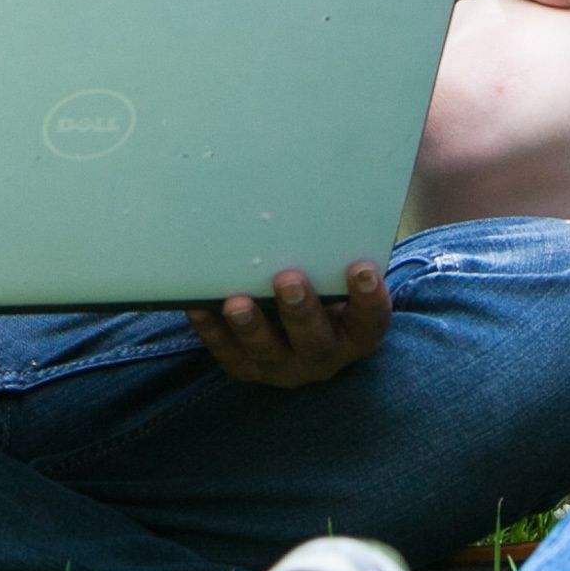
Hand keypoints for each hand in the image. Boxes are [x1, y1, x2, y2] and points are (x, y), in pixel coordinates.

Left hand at [190, 262, 391, 387]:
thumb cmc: (324, 288)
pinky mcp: (248, 368)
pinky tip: (198, 305)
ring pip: (268, 352)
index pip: (371, 320)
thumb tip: (310, 202)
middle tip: (288, 279)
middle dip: (300, 310)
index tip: (362, 268)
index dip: (369, 298)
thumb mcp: (337, 279)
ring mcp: (285, 366)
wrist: (301, 331)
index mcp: (356, 333)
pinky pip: (228, 353)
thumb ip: (332, 257)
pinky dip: (212, 330)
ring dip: (252, 326)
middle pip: (315, 340)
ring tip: (237, 302)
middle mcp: (324, 355)